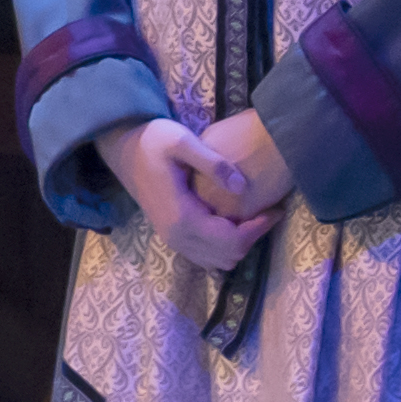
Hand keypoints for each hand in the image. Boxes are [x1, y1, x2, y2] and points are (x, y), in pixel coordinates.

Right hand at [113, 112, 280, 274]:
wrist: (124, 148)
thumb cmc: (154, 141)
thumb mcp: (183, 142)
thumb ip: (213, 164)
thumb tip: (243, 187)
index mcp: (183, 217)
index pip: (232, 240)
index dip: (259, 228)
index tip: (276, 209)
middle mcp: (178, 236)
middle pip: (228, 256)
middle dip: (253, 237)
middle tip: (268, 211)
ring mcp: (174, 239)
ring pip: (218, 261)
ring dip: (240, 244)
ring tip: (253, 216)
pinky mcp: (173, 236)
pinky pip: (206, 256)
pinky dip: (225, 246)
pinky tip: (232, 221)